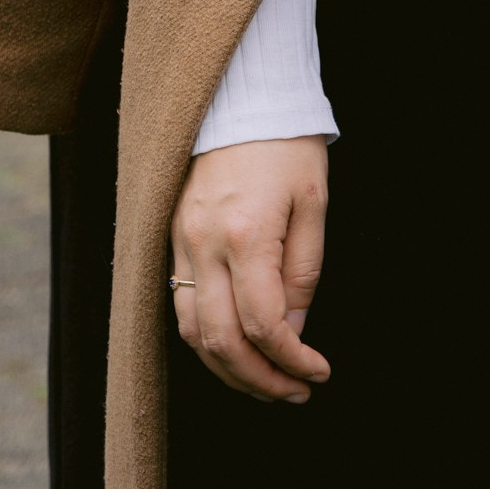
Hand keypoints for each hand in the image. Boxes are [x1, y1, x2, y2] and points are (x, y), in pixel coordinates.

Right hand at [170, 137, 331, 402]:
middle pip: (222, 342)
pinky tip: (235, 348)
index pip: (263, 324)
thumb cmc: (286, 144)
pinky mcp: (172, 238)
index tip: (317, 372)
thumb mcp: (314, 202)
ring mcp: (181, 242)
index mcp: (247, 233)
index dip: (292, 360)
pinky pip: (181, 306)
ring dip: (229, 370)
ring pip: (192, 334)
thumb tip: (292, 332)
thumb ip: (303, 273)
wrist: (241, 96)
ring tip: (266, 382)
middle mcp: (205, 244)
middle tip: (294, 392)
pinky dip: (206, 340)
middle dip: (260, 380)